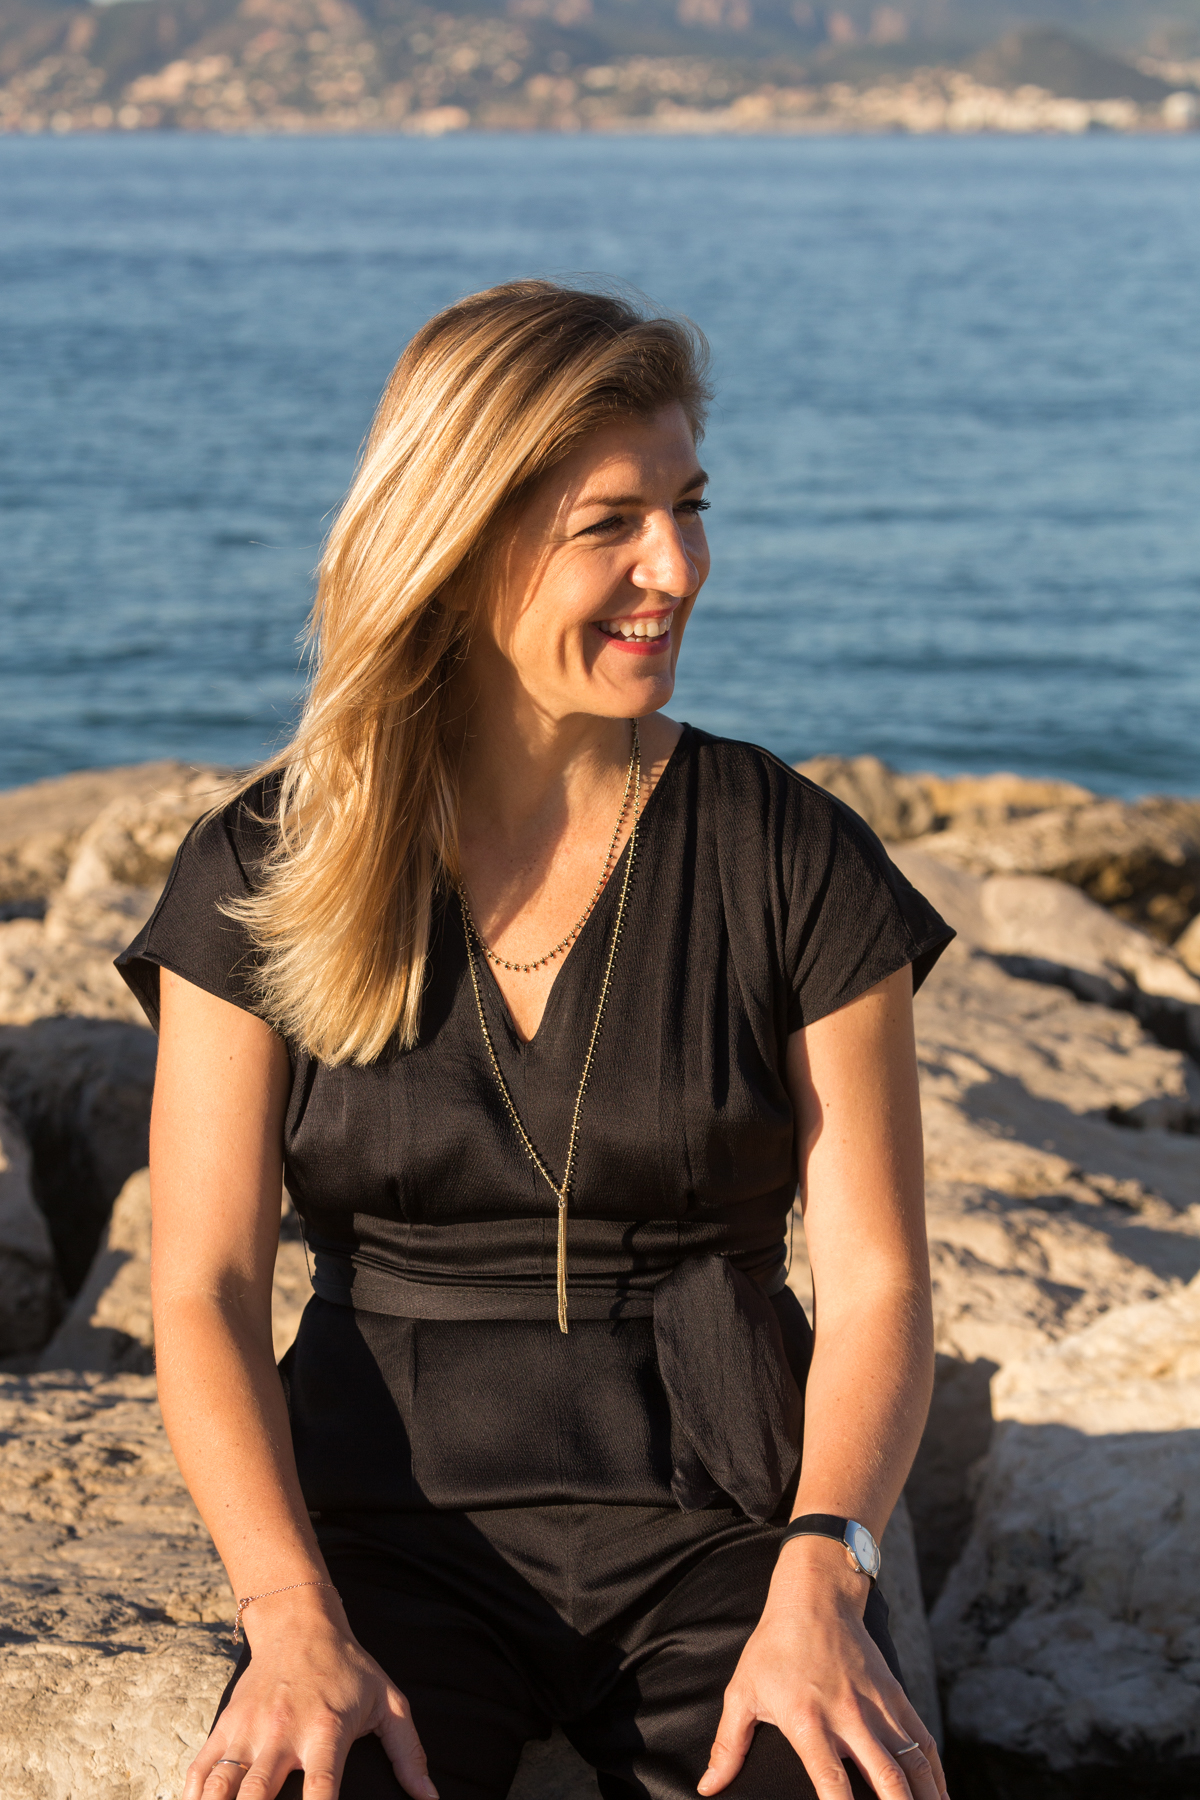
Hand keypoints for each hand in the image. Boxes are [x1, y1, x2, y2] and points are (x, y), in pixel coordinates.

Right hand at [184, 1589, 437, 1799]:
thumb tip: (430, 1798)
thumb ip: (408, 1753)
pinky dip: (192, 1799)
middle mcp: (282, 1732)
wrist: (299, 1623)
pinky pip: (199, 1772)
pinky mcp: (224, 1727)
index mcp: (325, 1730)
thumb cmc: (349, 1669)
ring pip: (219, 1787)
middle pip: (257, 1796)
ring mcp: (247, 1731)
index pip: (323, 1789)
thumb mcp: (388, 1702)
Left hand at [697, 1539, 947, 1799]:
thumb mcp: (742, 1691)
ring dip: (926, 1797)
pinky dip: (935, 1773)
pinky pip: (923, 1740)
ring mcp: (878, 1706)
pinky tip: (939, 1794)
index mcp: (808, 1720)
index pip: (830, 1780)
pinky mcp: (896, 1695)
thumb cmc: (775, 1645)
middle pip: (886, 1778)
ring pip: (913, 1762)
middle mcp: (849, 1716)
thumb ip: (728, 1745)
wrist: (816, 1595)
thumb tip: (707, 1787)